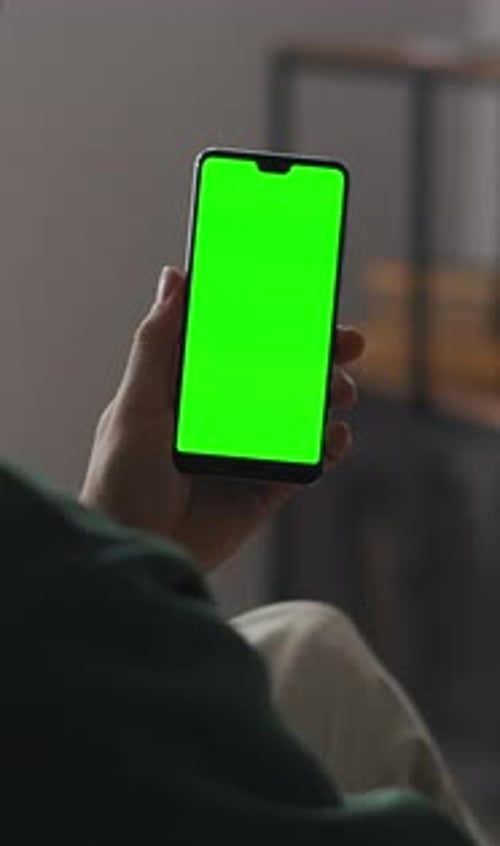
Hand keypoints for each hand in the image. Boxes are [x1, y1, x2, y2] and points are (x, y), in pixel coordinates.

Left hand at [80, 266, 365, 572]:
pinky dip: (329, 446)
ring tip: (342, 390)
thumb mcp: (135, 405)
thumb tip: (174, 278)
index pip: (237, 342)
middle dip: (315, 355)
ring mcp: (246, 450)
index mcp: (189, 388)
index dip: (270, 319)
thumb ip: (157, 345)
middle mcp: (222, 415)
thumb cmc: (120, 481)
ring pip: (299, 412)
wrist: (137, 552)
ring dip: (327, 395)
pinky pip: (306, 461)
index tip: (302, 295)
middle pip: (278, 374)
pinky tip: (337, 436)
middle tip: (347, 342)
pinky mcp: (264, 488)